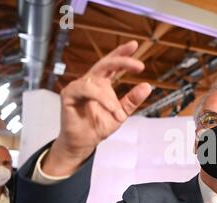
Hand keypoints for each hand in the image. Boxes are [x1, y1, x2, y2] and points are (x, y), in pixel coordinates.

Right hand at [42, 40, 151, 175]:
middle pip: (105, 64)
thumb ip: (132, 100)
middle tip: (139, 65)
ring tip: (118, 112)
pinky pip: (85, 89)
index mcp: (102, 83)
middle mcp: (90, 82)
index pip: (112, 65)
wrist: (84, 143)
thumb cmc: (98, 126)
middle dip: (122, 60)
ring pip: (95, 80)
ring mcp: (78, 87)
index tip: (134, 45)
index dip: (122, 53)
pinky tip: (110, 108)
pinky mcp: (69, 95)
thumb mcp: (121, 114)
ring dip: (109, 97)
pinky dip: (100, 98)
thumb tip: (148, 86)